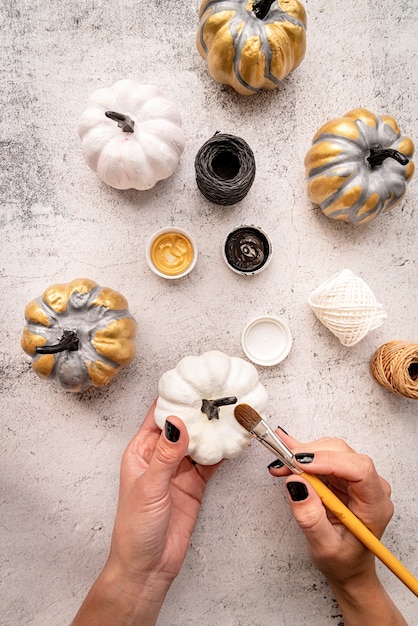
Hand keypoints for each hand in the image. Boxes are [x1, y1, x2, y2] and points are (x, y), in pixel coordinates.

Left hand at [72, 401, 219, 625]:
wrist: (148, 567)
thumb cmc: (135, 529)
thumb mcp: (149, 488)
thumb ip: (166, 456)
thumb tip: (177, 423)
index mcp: (142, 451)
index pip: (158, 416)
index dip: (173, 398)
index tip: (191, 381)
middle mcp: (161, 457)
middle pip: (182, 425)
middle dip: (198, 410)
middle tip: (218, 393)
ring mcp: (179, 470)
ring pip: (198, 441)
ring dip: (212, 429)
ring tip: (230, 411)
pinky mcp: (195, 484)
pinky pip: (210, 462)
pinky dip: (221, 451)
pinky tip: (232, 440)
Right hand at [269, 432, 406, 625]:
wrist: (348, 565)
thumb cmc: (343, 561)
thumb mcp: (325, 547)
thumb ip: (311, 518)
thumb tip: (297, 483)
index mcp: (375, 505)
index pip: (359, 469)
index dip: (329, 461)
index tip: (300, 464)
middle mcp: (371, 486)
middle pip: (343, 454)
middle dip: (310, 455)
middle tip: (283, 466)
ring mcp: (357, 478)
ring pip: (331, 450)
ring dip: (303, 454)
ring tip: (282, 467)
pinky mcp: (343, 475)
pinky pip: (324, 455)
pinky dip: (303, 454)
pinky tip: (286, 446)